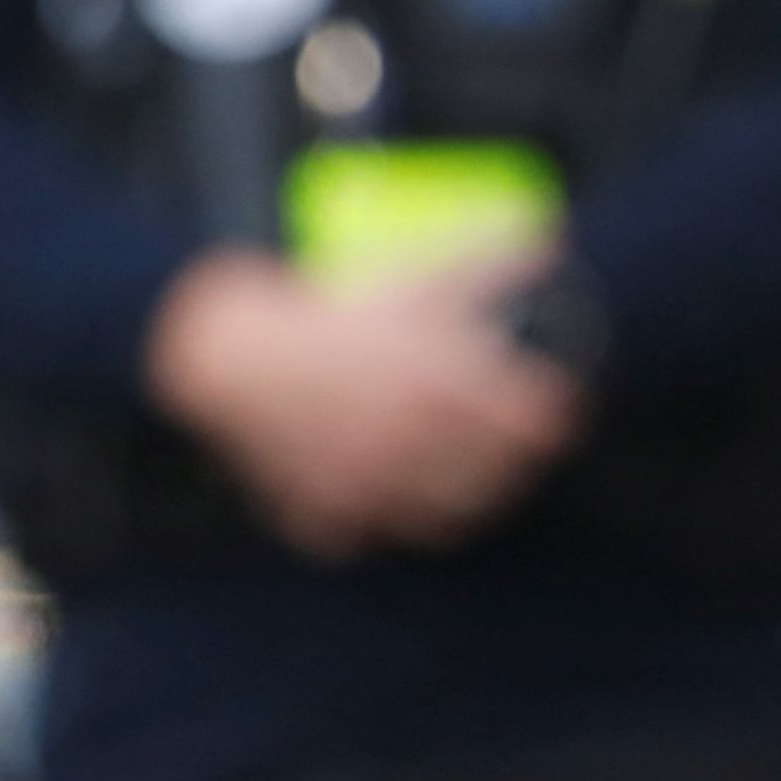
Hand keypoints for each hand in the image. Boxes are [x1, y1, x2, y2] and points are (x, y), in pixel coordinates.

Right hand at [143, 249, 584, 561]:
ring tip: (459, 468)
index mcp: (443, 391)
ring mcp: (369, 490)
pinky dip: (374, 518)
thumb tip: (551, 248)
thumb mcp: (413, 280)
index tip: (551, 401)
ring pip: (444, 517)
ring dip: (461, 495)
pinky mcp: (326, 514)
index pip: (535, 425)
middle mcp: (413, 449)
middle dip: (509, 454)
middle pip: (497, 477)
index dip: (550, 412)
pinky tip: (381, 491)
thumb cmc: (330, 313)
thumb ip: (487, 267)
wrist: (229, 349)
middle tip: (507, 436)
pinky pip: (363, 533)